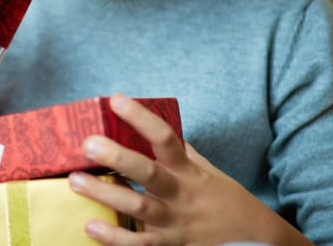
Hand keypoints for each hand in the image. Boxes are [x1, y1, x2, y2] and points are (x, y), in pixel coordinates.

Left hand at [67, 94, 310, 245]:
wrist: (257, 241)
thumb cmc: (224, 200)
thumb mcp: (206, 170)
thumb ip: (180, 151)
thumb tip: (155, 125)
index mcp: (188, 170)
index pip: (165, 137)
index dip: (141, 118)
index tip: (116, 100)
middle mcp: (180, 194)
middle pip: (148, 172)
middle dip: (116, 157)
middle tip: (87, 143)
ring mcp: (174, 223)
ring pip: (138, 208)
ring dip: (104, 194)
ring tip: (75, 181)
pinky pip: (139, 245)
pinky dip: (115, 238)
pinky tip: (90, 226)